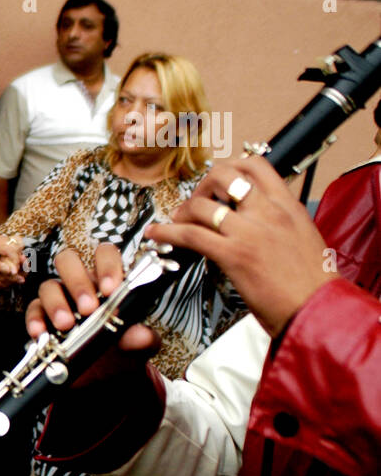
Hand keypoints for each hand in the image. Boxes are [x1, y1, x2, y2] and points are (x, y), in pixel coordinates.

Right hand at [24, 245, 161, 388]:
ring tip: (66, 325)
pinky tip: (41, 334)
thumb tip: (140, 335)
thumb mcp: (139, 348)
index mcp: (107, 281)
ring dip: (56, 303)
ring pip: (48, 285)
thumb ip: (143, 340)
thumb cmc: (123, 351)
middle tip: (88, 308)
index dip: (106, 265)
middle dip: (77, 282)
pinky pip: (33, 311)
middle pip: (69, 261)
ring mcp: (59, 299)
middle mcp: (81, 285)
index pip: (104, 255)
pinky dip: (35, 320)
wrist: (104, 379)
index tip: (111, 289)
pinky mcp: (42, 318)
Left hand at [144, 156, 336, 336]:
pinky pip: (191, 235)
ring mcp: (249, 232)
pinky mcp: (233, 255)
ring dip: (182, 211)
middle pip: (224, 175)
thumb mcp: (303, 236)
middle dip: (202, 185)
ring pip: (202, 205)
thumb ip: (278, 221)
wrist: (318, 308)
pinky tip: (157, 234)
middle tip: (197, 201)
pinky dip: (167, 232)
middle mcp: (268, 213)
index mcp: (287, 206)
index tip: (217, 182)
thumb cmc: (312, 282)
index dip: (230, 168)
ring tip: (176, 221)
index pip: (255, 166)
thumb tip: (253, 217)